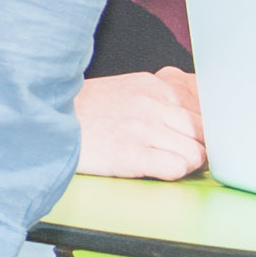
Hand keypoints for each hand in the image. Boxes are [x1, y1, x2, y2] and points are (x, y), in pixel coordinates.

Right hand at [75, 69, 205, 179]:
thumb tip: (200, 110)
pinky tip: (157, 167)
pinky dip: (173, 172)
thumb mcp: (129, 88)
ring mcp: (144, 128)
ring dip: (188, 161)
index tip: (202, 132)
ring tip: (167, 159)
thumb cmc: (87, 110)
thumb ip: (164, 94)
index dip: (209, 122)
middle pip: (207, 129)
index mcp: (154, 84)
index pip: (207, 102)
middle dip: (202, 144)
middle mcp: (153, 103)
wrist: (46, 121)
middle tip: (186, 151)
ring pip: (197, 152)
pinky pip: (178, 167)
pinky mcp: (132, 154)